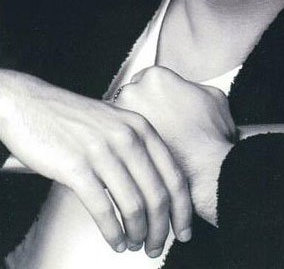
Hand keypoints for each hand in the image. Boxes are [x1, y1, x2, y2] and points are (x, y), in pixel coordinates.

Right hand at [0, 69, 191, 255]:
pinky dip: (113, 233)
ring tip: (134, 246)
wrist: (31, 104)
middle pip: (158, 195)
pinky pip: (103, 209)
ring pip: (134, 206)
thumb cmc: (72, 117)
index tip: (184, 230)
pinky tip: (114, 241)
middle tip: (156, 247)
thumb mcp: (115, 121)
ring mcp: (102, 151)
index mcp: (140, 126)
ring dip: (137, 234)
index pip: (174, 174)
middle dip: (161, 229)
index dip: (183, 209)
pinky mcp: (76, 167)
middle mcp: (126, 137)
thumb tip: (156, 186)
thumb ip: (137, 145)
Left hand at [116, 66, 236, 224]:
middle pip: (131, 96)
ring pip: (121, 120)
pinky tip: (144, 155)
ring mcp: (122, 118)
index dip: (156, 95)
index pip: (147, 79)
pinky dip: (126, 147)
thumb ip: (194, 87)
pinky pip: (117, 142)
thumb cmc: (210, 135)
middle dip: (141, 108)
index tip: (162, 106)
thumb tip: (188, 91)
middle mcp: (133, 91)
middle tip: (157, 124)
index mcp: (155, 76)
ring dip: (130, 128)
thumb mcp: (213, 96)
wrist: (205, 171)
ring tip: (149, 141)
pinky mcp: (116, 144)